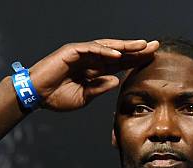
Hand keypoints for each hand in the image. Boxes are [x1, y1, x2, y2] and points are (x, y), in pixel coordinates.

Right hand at [28, 39, 158, 110]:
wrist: (36, 96)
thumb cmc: (56, 97)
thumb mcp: (84, 97)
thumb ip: (99, 88)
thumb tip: (116, 80)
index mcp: (94, 69)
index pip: (119, 63)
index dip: (135, 61)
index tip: (152, 59)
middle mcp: (90, 58)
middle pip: (118, 52)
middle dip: (136, 49)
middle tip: (155, 46)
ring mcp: (81, 53)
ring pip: (108, 47)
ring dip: (125, 46)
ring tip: (142, 46)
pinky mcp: (72, 51)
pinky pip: (91, 50)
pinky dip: (105, 51)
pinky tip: (118, 53)